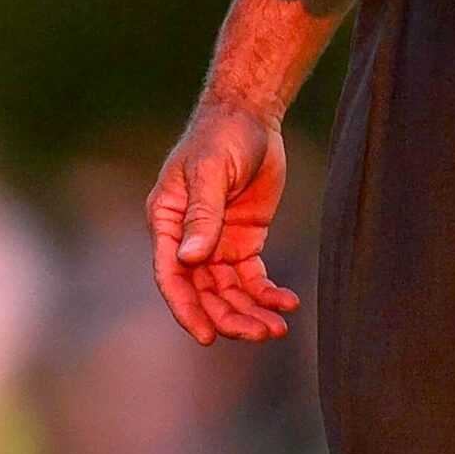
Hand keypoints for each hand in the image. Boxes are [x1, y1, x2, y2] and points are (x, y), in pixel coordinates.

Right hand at [147, 101, 299, 343]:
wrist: (251, 116)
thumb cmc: (221, 136)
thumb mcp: (211, 170)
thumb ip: (202, 214)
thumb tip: (189, 258)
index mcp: (167, 220)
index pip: (171, 275)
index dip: (186, 309)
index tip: (207, 337)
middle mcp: (188, 238)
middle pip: (203, 292)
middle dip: (229, 318)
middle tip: (259, 334)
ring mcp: (216, 242)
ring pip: (229, 292)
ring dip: (249, 313)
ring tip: (277, 328)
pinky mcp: (243, 242)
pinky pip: (252, 279)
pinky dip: (267, 294)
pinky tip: (288, 303)